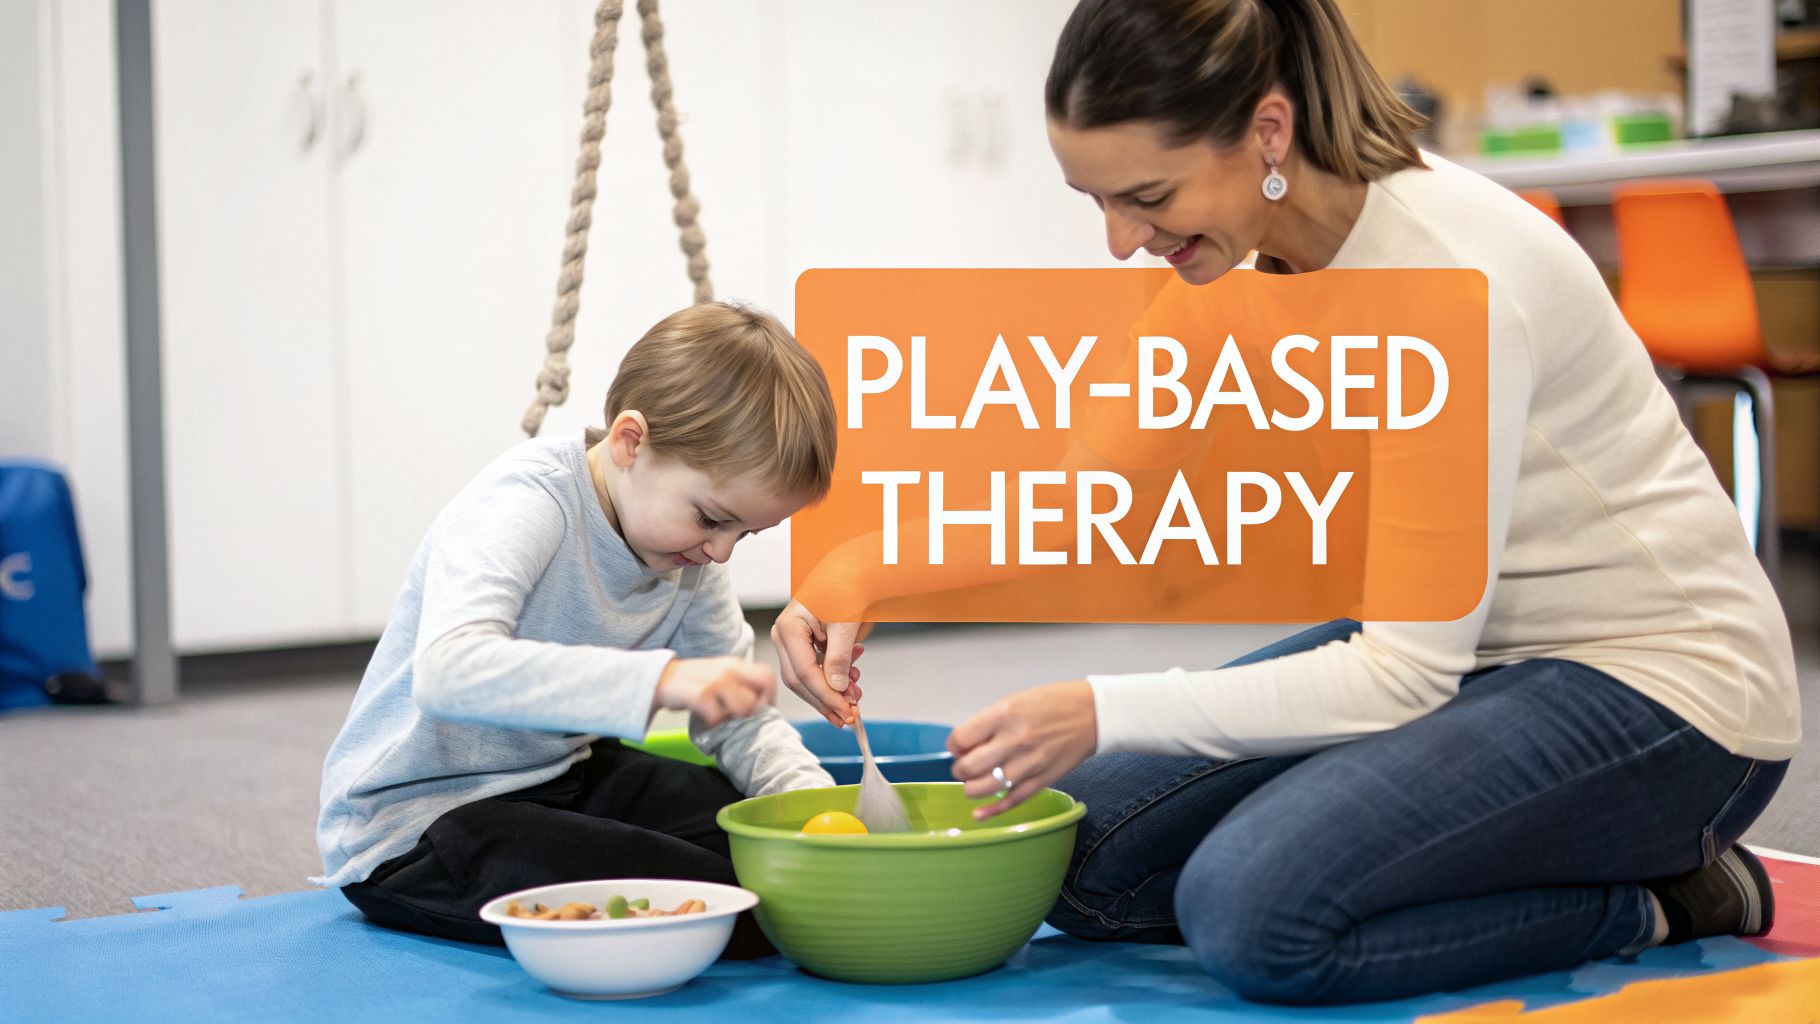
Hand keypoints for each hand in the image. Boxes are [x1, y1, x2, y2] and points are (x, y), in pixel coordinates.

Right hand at [653, 656, 776, 728]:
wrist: (663, 678)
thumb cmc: (697, 680)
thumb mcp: (723, 675)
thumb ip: (743, 685)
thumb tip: (763, 705)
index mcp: (737, 665)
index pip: (768, 676)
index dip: (770, 695)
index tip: (761, 708)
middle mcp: (729, 671)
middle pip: (757, 697)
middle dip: (751, 712)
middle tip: (738, 716)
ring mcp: (714, 682)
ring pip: (742, 707)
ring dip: (733, 717)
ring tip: (721, 716)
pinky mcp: (699, 694)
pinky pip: (717, 715)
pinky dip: (714, 722)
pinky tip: (707, 719)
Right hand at [772, 599, 871, 727]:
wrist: (850, 570)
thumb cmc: (846, 587)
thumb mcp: (845, 625)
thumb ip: (839, 659)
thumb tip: (837, 689)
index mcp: (788, 628)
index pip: (804, 672)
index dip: (826, 696)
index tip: (847, 711)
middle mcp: (783, 636)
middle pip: (800, 680)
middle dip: (826, 700)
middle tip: (849, 716)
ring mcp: (791, 641)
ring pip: (805, 678)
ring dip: (830, 692)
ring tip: (856, 695)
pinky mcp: (802, 644)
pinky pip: (813, 669)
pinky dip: (831, 679)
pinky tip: (852, 680)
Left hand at [948, 681, 1096, 819]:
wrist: (1093, 714)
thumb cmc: (1054, 703)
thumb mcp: (1015, 701)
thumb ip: (989, 722)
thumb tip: (965, 746)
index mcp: (1004, 715)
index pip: (961, 739)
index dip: (954, 745)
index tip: (960, 746)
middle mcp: (1014, 740)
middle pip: (968, 767)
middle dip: (960, 768)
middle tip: (966, 765)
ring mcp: (1028, 763)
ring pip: (984, 788)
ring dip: (972, 788)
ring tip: (975, 781)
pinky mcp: (1042, 780)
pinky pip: (1011, 801)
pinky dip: (992, 810)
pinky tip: (979, 813)